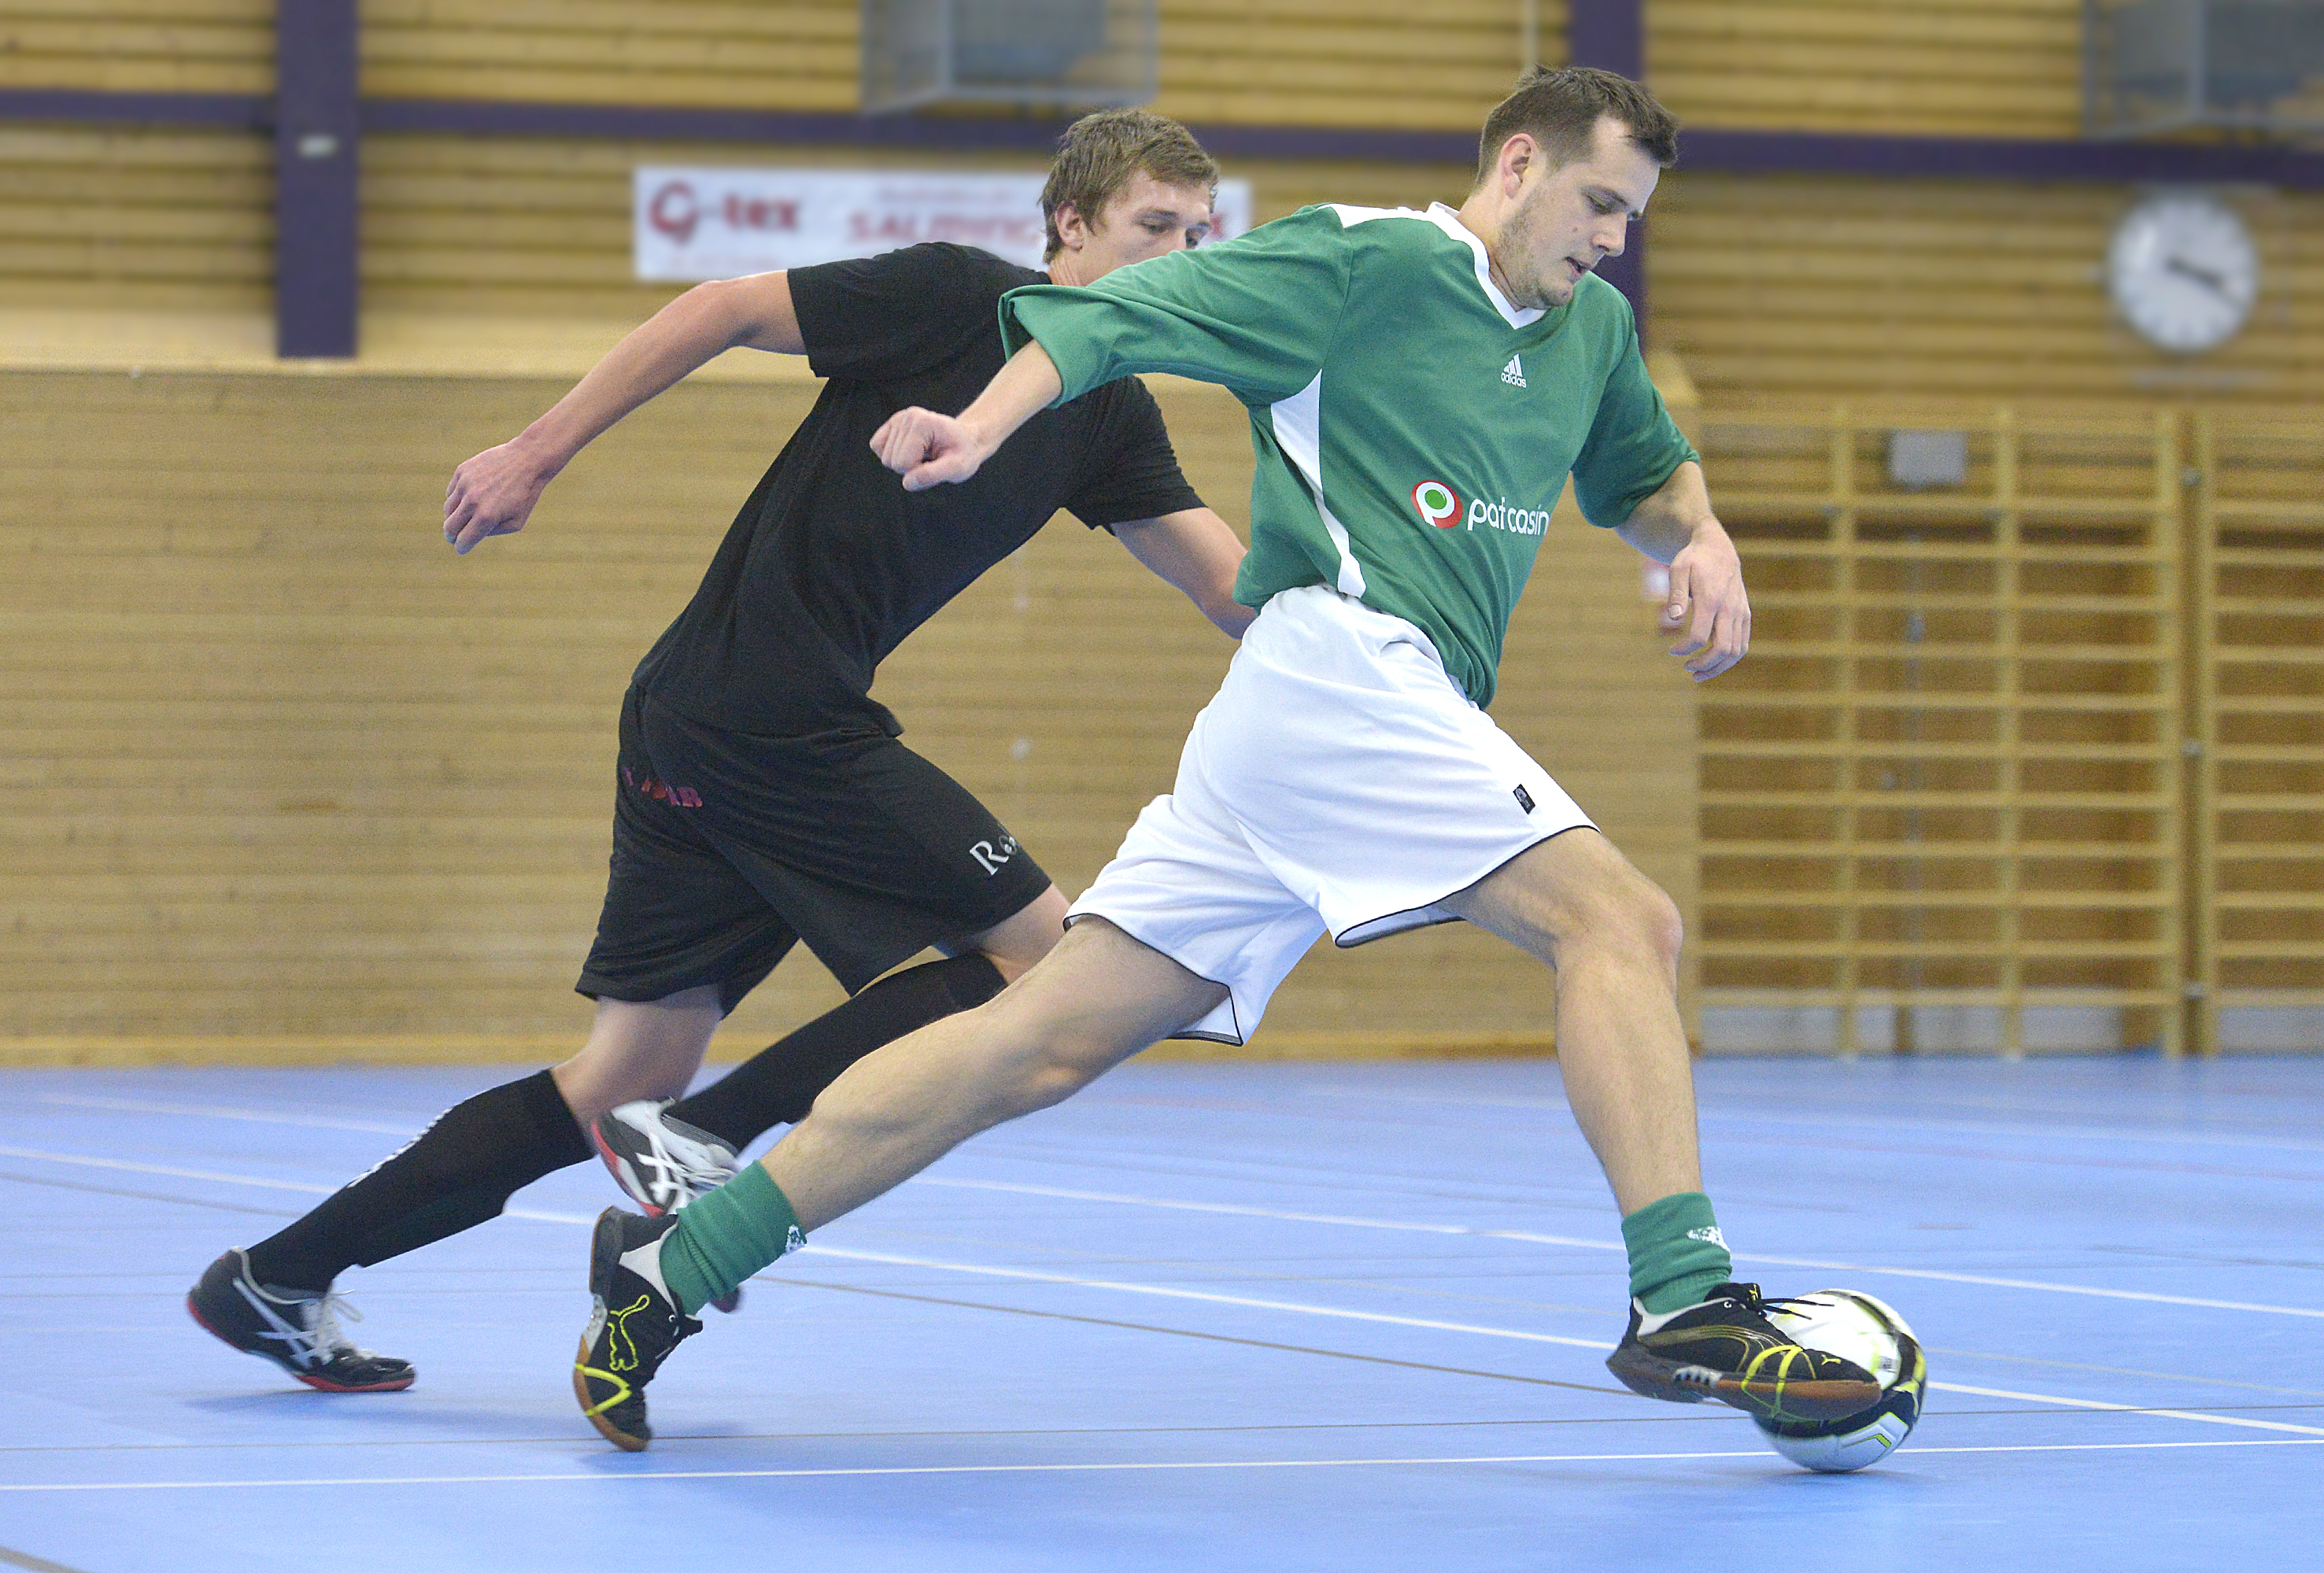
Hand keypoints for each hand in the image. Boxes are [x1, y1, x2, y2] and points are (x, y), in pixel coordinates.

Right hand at [444, 439, 558, 554]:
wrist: (526, 460)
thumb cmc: (524, 494)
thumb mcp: (516, 522)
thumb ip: (493, 532)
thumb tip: (472, 535)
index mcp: (486, 517)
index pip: (463, 540)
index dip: (462, 547)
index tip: (462, 548)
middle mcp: (472, 501)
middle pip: (450, 527)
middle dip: (452, 535)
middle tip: (455, 537)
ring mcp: (465, 485)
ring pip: (448, 509)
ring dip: (454, 517)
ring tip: (464, 517)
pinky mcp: (462, 471)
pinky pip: (451, 492)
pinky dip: (457, 499)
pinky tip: (469, 498)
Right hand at [870, 407, 990, 491]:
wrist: (966, 440)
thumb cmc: (963, 454)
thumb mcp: (957, 468)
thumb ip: (932, 475)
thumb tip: (907, 483)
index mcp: (922, 423)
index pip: (903, 463)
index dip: (918, 472)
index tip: (937, 463)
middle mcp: (906, 417)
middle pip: (891, 461)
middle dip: (910, 468)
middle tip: (931, 459)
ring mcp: (898, 419)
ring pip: (884, 458)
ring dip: (904, 463)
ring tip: (924, 454)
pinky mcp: (892, 424)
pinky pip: (877, 447)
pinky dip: (893, 455)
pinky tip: (912, 451)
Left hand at [1660, 523, 1749, 680]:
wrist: (1718, 549)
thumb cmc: (1693, 560)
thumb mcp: (1678, 569)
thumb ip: (1675, 594)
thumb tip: (1674, 619)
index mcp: (1711, 599)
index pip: (1700, 636)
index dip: (1685, 649)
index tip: (1672, 651)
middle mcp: (1730, 608)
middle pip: (1723, 649)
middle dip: (1704, 665)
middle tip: (1686, 667)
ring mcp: (1741, 613)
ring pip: (1737, 651)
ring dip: (1718, 667)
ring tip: (1697, 673)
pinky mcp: (1745, 615)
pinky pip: (1743, 644)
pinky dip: (1730, 659)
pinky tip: (1713, 663)